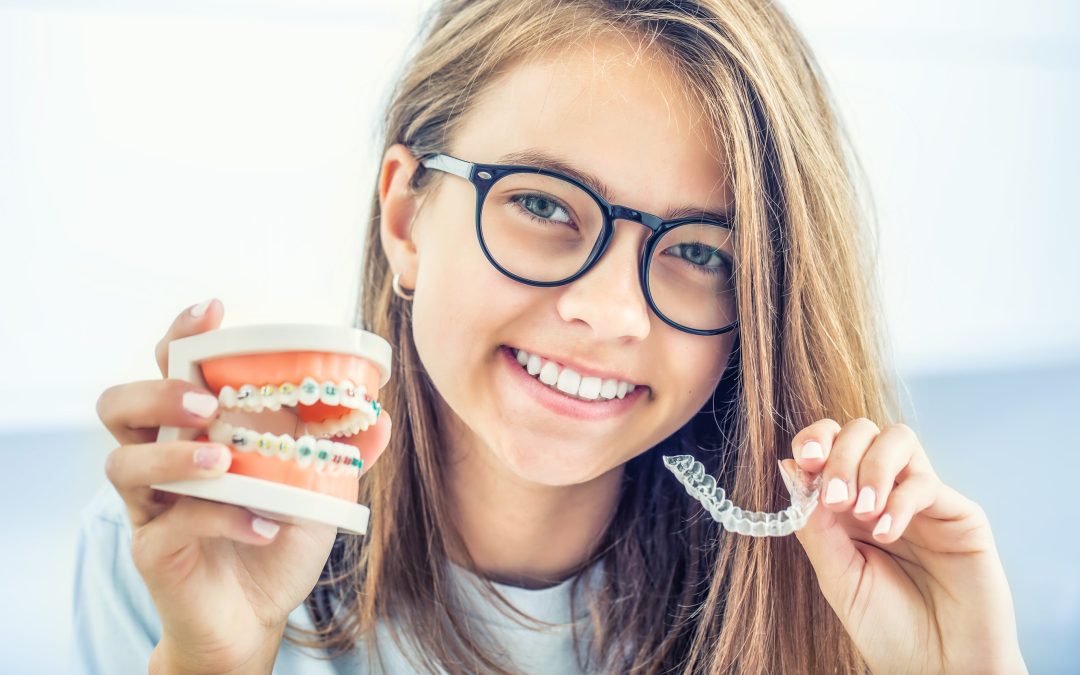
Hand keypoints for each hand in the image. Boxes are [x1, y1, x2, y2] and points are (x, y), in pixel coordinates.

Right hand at [96, 301, 392, 673]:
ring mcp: (152, 504)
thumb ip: (342, 451)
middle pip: (119, 405)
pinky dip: (222, 518)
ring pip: (123, 463)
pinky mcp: (154, 549)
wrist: (256, 615)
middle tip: (206, 403)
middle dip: (159, 393)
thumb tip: (380, 416)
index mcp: (198, 429)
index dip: (183, 334)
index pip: (171, 367)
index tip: (214, 311)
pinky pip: (172, 523)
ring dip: (174, 454)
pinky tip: (264, 524)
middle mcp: (163, 458)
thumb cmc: (277, 537)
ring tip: (224, 461)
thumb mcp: (317, 489)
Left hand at [779, 418, 1026, 674]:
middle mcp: (885, 492)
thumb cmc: (887, 628)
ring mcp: (923, 499)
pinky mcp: (959, 514)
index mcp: (848, 504)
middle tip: (835, 500)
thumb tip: (787, 467)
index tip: (804, 462)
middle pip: (862, 430)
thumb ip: (813, 524)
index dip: (815, 440)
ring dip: (872, 466)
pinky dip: (900, 500)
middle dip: (841, 454)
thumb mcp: (836, 575)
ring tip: (861, 512)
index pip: (831, 444)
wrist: (938, 668)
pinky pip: (926, 482)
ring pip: (898, 439)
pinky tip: (887, 533)